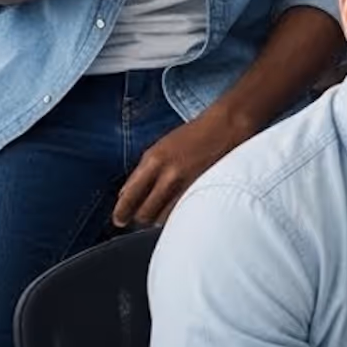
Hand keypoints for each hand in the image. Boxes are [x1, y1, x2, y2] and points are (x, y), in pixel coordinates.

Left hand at [113, 107, 258, 226]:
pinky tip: (179, 208)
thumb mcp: (161, 148)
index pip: (129, 196)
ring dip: (160, 217)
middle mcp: (168, 174)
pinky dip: (178, 215)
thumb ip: (143, 172)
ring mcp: (187, 185)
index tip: (120, 219)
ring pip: (163, 218)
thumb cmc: (193, 135)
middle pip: (144, 213)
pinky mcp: (202, 193)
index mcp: (153, 160)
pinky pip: (182, 213)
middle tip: (143, 216)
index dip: (122, 212)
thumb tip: (127, 196)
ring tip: (165, 210)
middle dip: (141, 217)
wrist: (226, 127)